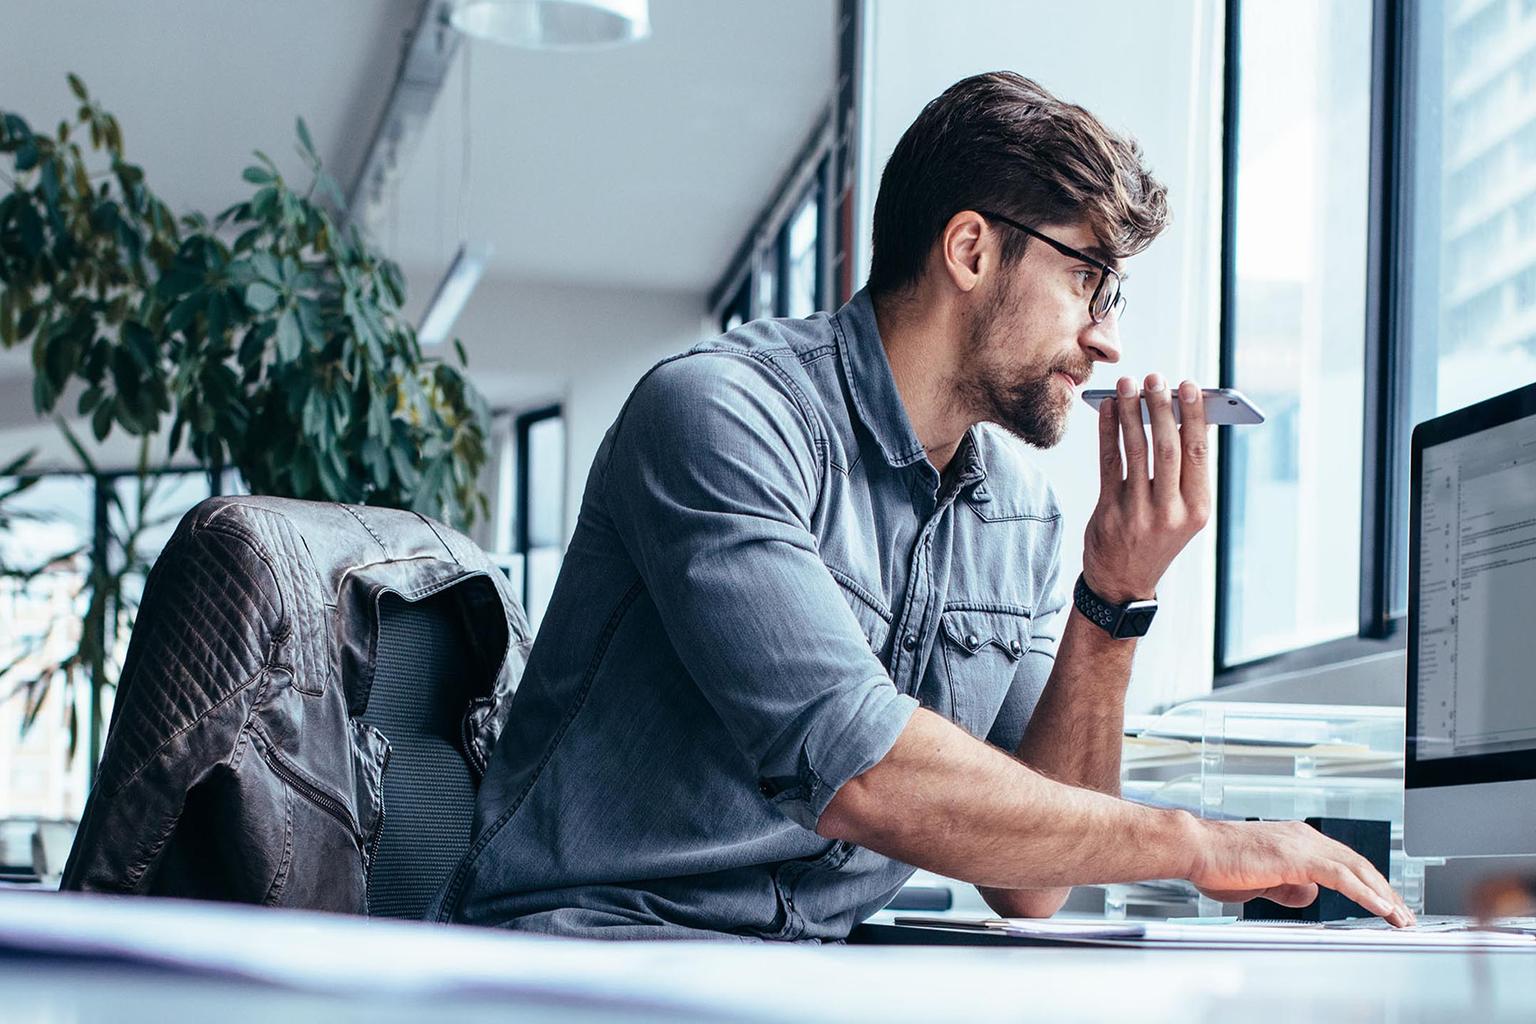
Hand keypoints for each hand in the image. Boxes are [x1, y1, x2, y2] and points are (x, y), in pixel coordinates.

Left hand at [1082, 375, 1210, 601]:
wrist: (1122, 582)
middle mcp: (1171, 511)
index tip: (1188, 385)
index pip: (1198, 452)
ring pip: (1135, 449)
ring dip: (1130, 412)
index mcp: (1197, 509)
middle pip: (1167, 446)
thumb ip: (1184, 473)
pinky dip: (1108, 431)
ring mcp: (1138, 512)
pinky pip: (1108, 461)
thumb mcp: (1182, 513)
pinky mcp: (1109, 511)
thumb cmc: (1156, 538)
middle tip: (1155, 378)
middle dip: (1161, 407)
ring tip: (1128, 385)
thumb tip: (1179, 416)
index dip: (1193, 416)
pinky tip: (1107, 409)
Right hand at [1188, 818, 1415, 926]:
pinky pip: (1341, 878)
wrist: (1194, 848)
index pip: (1344, 861)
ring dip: (1384, 896)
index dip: (1369, 884)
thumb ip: (1286, 886)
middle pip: (1359, 864)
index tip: (1385, 904)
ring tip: (1401, 919)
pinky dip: (1365, 894)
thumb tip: (1309, 895)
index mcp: (1295, 839)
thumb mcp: (1260, 880)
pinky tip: (1381, 909)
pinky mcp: (1296, 858)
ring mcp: (1301, 844)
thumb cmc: (1216, 863)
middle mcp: (1304, 836)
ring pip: (1357, 869)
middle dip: (1386, 891)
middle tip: (1404, 916)